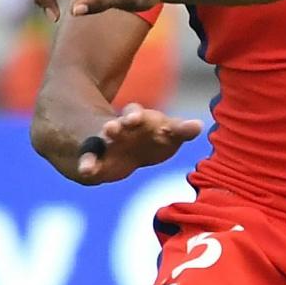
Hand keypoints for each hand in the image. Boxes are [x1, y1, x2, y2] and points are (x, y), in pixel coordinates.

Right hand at [74, 103, 202, 183]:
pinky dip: (87, 165)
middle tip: (112, 127)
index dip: (134, 115)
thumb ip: (182, 130)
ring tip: (99, 145)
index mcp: (137, 119)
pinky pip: (89, 160)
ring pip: (100, 140)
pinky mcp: (95, 159)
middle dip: (115, 126)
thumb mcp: (168, 133)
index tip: (134, 119)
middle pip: (117, 125)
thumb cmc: (153, 138)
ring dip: (101, 141)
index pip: (134, 113)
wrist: (124, 152)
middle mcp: (119, 128)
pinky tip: (86, 171)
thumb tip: (199, 125)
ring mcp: (105, 143)